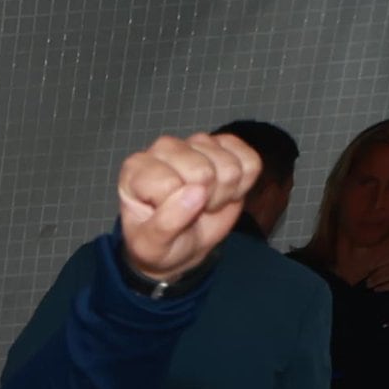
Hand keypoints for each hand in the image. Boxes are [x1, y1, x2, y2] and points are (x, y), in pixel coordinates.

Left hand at [116, 131, 261, 285]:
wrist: (183, 245)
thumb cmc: (161, 244)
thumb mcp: (153, 245)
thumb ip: (166, 223)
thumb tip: (197, 192)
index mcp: (136, 169)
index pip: (169, 184)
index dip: (177, 209)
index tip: (169, 218)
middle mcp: (165, 148)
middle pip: (203, 172)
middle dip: (203, 202)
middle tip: (191, 212)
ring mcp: (197, 143)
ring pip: (230, 167)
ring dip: (223, 194)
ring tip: (205, 203)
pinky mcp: (227, 144)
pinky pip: (251, 162)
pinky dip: (244, 185)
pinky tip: (224, 191)